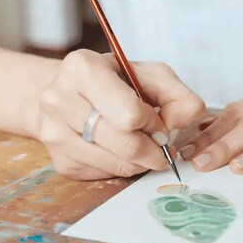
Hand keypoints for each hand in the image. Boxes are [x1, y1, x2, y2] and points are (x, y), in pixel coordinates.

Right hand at [36, 49, 205, 179]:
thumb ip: (178, 95)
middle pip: (125, 144)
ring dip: (141, 161)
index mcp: (82, 68)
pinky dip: (122, 167)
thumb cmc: (113, 82)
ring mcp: (54, 133)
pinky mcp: (61, 162)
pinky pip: (105, 175)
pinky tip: (120, 150)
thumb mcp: (149, 75)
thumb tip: (188, 118)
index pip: (129, 114)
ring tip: (143, 146)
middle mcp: (59, 99)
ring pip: (117, 164)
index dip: (153, 123)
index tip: (158, 122)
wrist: (69, 93)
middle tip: (161, 145)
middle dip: (153, 148)